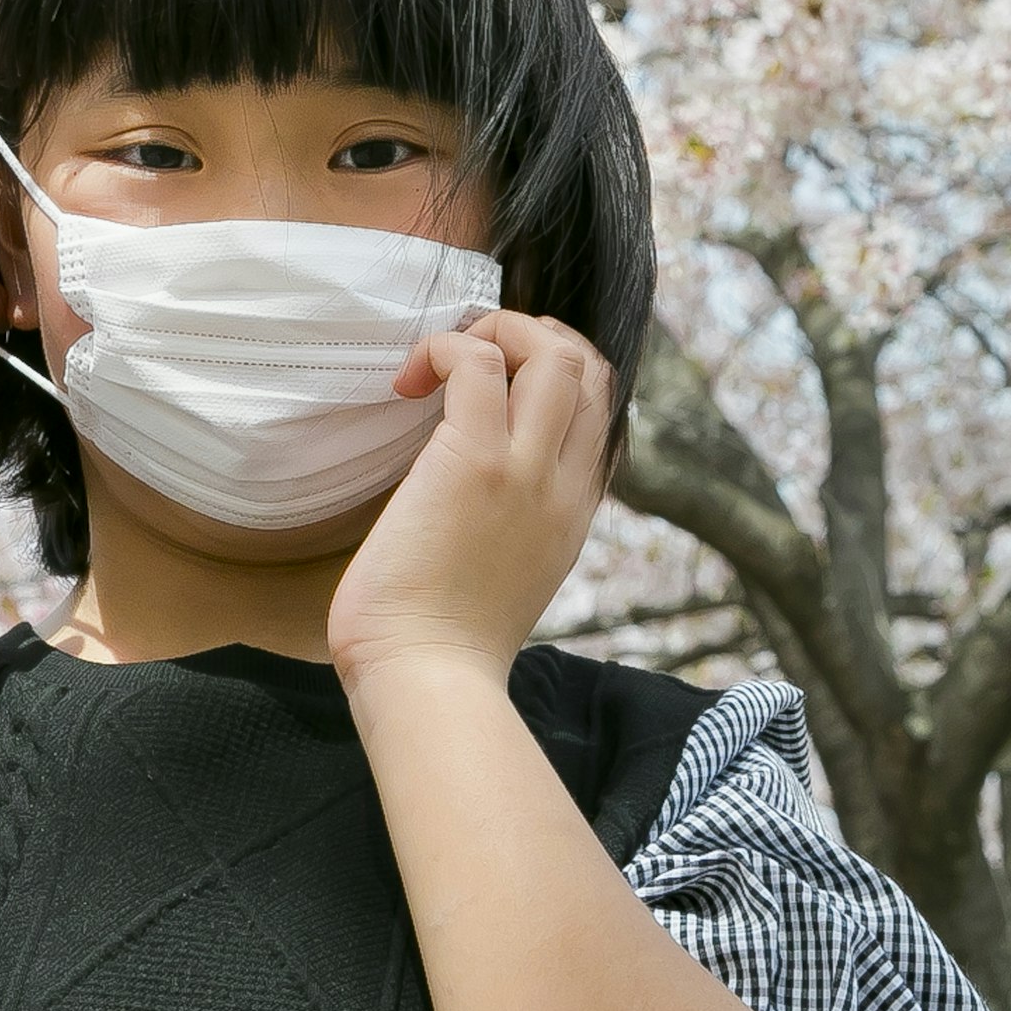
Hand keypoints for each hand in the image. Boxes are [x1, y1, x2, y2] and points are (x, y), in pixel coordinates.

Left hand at [327, 312, 618, 680]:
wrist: (428, 680)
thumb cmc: (442, 644)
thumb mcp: (507, 577)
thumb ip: (512, 528)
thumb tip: (471, 495)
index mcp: (573, 512)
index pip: (601, 413)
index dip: (556, 374)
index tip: (499, 381)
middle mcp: (564, 485)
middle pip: (592, 367)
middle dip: (533, 336)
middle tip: (470, 358)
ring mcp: (526, 471)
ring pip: (556, 353)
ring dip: (497, 331)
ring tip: (443, 361)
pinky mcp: (474, 461)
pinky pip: (477, 364)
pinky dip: (444, 349)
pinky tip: (409, 382)